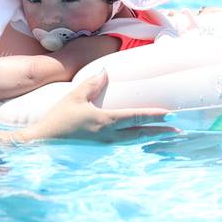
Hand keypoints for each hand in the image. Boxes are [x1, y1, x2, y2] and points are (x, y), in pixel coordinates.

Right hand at [22, 71, 175, 142]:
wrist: (43, 143)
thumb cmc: (58, 119)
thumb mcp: (74, 97)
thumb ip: (91, 84)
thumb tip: (106, 71)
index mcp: (105, 121)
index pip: (136, 117)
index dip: (155, 116)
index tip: (171, 114)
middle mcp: (109, 136)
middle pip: (141, 134)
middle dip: (161, 132)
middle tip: (178, 130)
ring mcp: (104, 145)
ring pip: (134, 142)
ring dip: (150, 138)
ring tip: (164, 136)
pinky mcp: (99, 150)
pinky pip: (123, 145)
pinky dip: (136, 142)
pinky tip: (138, 140)